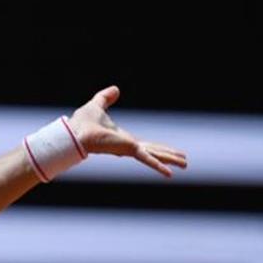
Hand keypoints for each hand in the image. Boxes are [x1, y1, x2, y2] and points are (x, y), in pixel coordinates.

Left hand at [68, 86, 187, 177]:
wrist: (76, 131)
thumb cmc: (82, 122)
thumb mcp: (97, 105)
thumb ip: (106, 97)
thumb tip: (116, 89)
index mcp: (123, 138)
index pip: (145, 145)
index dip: (158, 148)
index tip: (169, 152)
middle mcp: (128, 146)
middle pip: (154, 152)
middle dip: (169, 156)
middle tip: (184, 162)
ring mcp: (130, 149)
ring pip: (155, 156)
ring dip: (170, 160)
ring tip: (186, 165)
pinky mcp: (129, 150)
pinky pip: (147, 159)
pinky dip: (159, 166)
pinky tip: (170, 174)